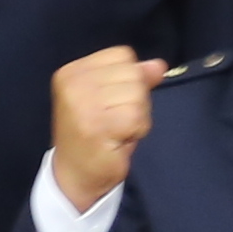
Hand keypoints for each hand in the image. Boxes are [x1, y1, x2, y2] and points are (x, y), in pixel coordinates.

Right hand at [45, 47, 164, 215]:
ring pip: (138, 95)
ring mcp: (83, 105)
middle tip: (115, 121)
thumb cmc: (93, 136)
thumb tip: (159, 65)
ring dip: (137, 117)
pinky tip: (119, 140)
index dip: (128, 79)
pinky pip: (138, 117)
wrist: (74, 176)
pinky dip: (137, 130)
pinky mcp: (97, 126)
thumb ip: (134, 78)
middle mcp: (74, 84)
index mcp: (73, 71)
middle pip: (133, 74)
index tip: (111, 103)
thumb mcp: (109, 99)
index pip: (122, 55)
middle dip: (135, 100)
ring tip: (117, 131)